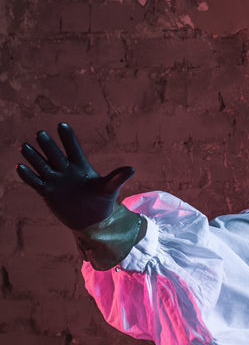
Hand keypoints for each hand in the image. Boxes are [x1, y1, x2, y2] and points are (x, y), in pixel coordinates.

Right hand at [17, 123, 134, 230]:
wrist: (92, 219)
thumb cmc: (102, 201)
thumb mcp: (110, 188)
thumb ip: (117, 178)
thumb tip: (132, 169)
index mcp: (81, 165)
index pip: (73, 148)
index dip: (67, 137)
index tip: (61, 124)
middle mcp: (66, 170)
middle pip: (55, 155)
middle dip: (48, 145)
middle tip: (40, 133)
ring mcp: (56, 181)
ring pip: (43, 166)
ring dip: (34, 157)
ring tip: (24, 146)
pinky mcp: (48, 193)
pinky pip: (36, 182)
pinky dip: (28, 176)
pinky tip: (20, 167)